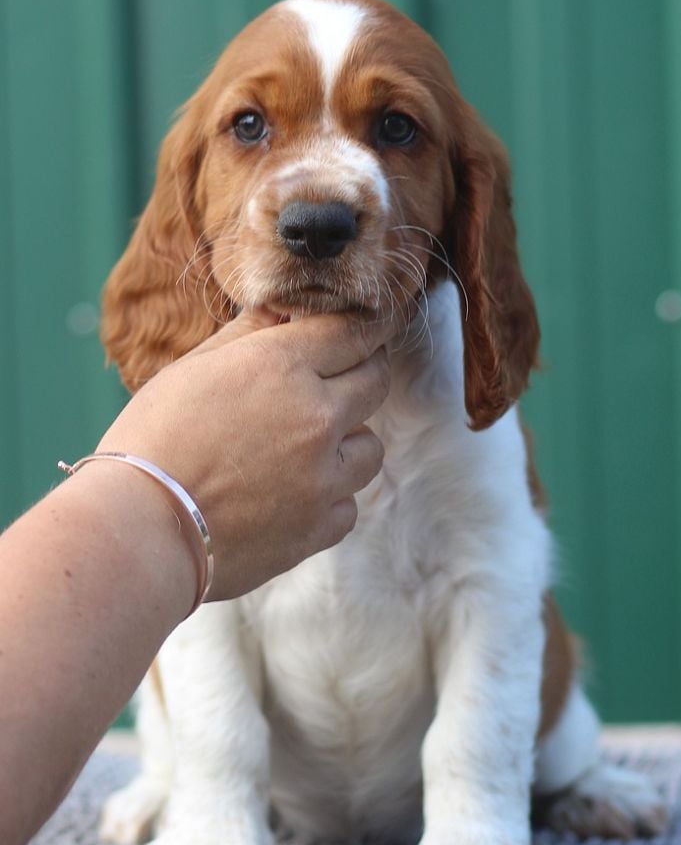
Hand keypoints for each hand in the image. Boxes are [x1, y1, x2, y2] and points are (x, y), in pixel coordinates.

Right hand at [96, 308, 399, 598]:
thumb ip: (247, 336)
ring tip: (304, 451)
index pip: (354, 331)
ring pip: (370, 448)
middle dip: (362, 373)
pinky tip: (292, 497)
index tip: (372, 326)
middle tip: (338, 381)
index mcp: (281, 366)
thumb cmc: (151, 442)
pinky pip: (348, 505)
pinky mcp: (319, 527)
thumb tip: (284, 313)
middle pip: (376, 381)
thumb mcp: (191, 370)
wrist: (139, 531)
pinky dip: (329, 499)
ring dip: (346, 443)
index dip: (367, 325)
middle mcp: (316, 416)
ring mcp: (323, 476)